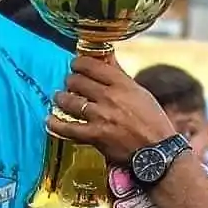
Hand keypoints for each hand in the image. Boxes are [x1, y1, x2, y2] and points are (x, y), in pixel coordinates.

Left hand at [49, 56, 175, 162]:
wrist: (157, 151)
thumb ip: (120, 75)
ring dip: (61, 98)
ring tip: (59, 98)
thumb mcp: (140, 93)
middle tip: (69, 84)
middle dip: (70, 81)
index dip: (78, 63)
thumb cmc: (152, 122)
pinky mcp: (95, 136)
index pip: (92, 65)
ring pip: (70, 101)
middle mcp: (110, 97)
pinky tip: (50, 120)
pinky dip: (55, 123)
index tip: (75, 65)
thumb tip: (107, 56)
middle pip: (77, 81)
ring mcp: (100, 116)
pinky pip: (67, 128)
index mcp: (123, 84)